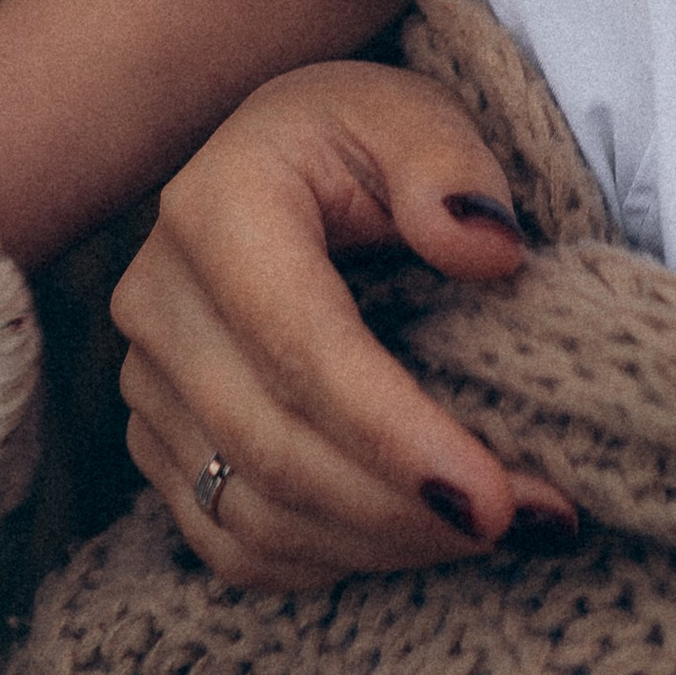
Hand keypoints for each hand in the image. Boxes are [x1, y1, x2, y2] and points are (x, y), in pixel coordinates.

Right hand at [118, 63, 580, 582]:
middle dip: (407, 508)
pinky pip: (230, 542)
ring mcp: (147, 383)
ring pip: (255, 511)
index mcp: (214, 210)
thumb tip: (488, 248)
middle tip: (529, 522)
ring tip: (494, 531)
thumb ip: (452, 165)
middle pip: (276, 448)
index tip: (493, 500)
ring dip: (382, 543)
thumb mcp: (414, 113)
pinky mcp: (157, 443)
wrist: (289, 169)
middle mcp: (158, 302)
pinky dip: (327, 561)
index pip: (303, 349)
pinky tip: (409, 539)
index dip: (397, 437)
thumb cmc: (362, 141)